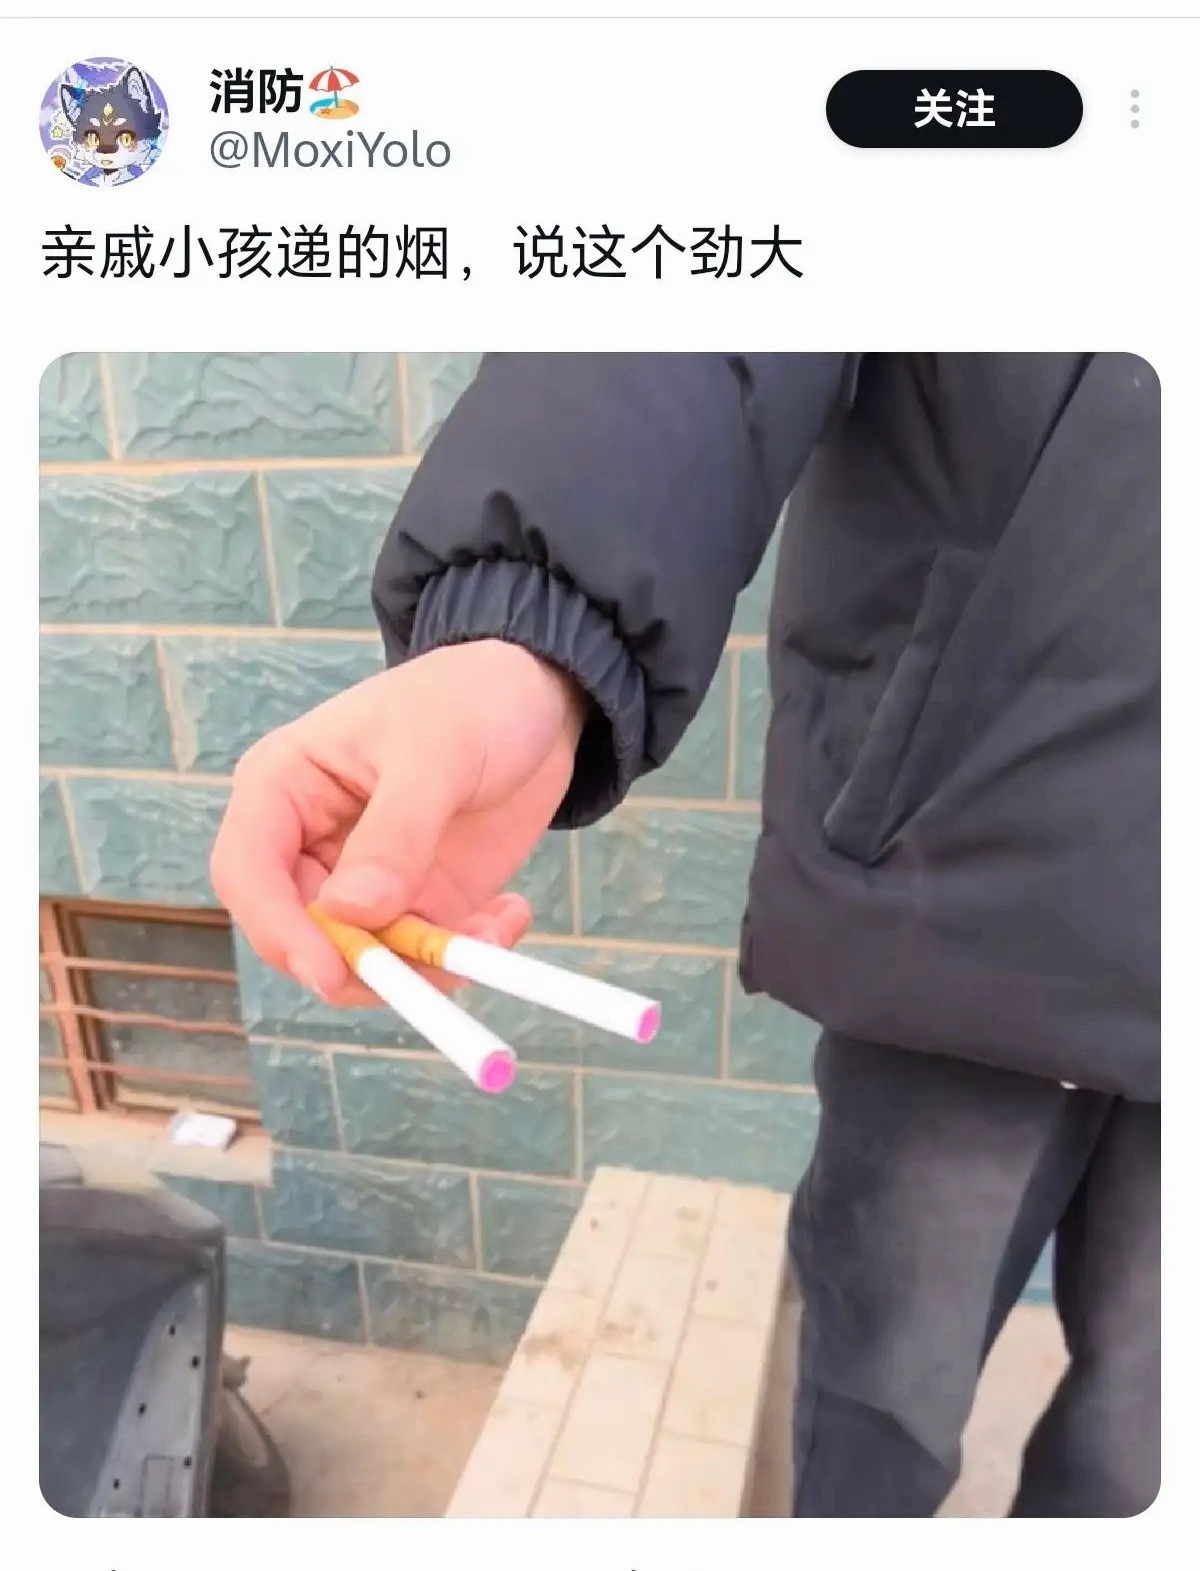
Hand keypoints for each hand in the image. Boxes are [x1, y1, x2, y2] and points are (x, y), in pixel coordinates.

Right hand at [210, 640, 585, 1005]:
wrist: (536, 699)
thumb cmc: (470, 700)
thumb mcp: (436, 754)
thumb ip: (395, 833)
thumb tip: (351, 913)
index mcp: (282, 788)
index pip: (247, 874)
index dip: (279, 932)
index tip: (332, 972)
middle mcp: (310, 844)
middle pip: (302, 935)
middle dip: (364, 964)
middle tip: (435, 965)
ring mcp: (365, 880)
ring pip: (365, 959)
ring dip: (425, 965)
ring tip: (494, 929)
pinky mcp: (417, 901)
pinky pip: (422, 955)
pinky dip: (466, 953)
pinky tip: (510, 913)